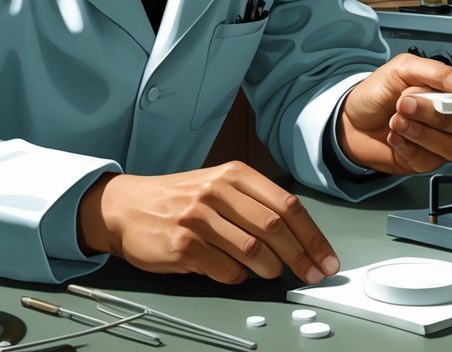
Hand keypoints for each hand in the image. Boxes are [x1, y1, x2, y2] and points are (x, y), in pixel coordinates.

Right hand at [76, 162, 339, 285]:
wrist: (126, 207)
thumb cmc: (179, 200)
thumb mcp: (218, 186)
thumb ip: (255, 205)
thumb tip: (299, 238)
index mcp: (234, 174)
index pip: (286, 205)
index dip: (312, 235)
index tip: (326, 258)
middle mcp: (217, 191)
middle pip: (275, 228)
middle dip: (301, 256)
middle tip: (312, 275)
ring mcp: (198, 218)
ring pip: (253, 251)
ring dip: (271, 269)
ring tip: (272, 274)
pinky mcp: (183, 245)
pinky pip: (225, 269)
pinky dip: (237, 277)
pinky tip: (234, 273)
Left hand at [337, 53, 451, 174]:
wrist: (350, 119)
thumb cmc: (377, 93)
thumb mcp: (403, 68)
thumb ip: (439, 73)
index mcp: (451, 96)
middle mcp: (450, 121)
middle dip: (436, 116)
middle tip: (407, 104)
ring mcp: (438, 144)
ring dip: (420, 133)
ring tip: (397, 119)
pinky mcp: (423, 163)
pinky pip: (428, 161)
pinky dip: (407, 147)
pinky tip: (395, 136)